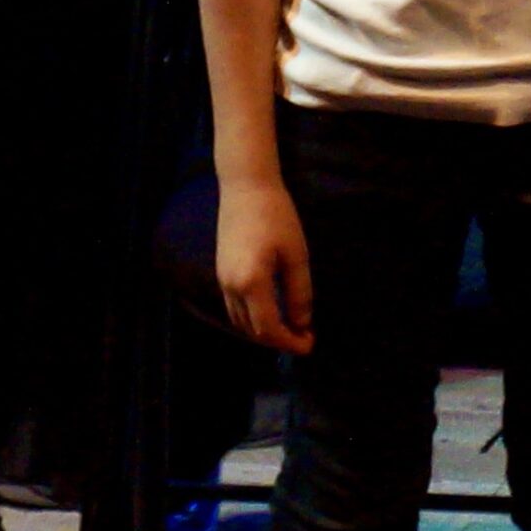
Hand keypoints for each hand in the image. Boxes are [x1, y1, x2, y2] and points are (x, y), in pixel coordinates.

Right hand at [215, 172, 315, 353]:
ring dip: (264, 332)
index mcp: (251, 283)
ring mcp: (222, 280)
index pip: (269, 329)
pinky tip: (271, 311)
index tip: (310, 343)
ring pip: (240, 322)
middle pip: (252, 331)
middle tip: (303, 336)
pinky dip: (252, 318)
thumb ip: (299, 294)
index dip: (290, 342)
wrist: (246, 187)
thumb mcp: (296, 255)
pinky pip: (234, 308)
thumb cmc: (276, 215)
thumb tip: (302, 324)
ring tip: (290, 327)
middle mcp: (231, 287)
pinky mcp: (220, 272)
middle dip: (278, 340)